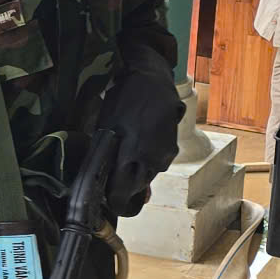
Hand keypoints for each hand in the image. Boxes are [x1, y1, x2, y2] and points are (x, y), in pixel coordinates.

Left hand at [99, 50, 181, 214]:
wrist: (151, 80)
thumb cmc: (122, 101)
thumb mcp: (106, 128)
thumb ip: (106, 158)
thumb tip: (110, 185)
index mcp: (131, 154)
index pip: (121, 193)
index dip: (113, 198)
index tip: (109, 197)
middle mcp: (152, 159)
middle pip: (137, 186)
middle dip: (126, 184)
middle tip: (116, 170)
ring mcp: (166, 154)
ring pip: (148, 174)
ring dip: (137, 169)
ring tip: (129, 148)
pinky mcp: (173, 147)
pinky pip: (158, 162)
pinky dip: (148, 157)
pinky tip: (141, 141)